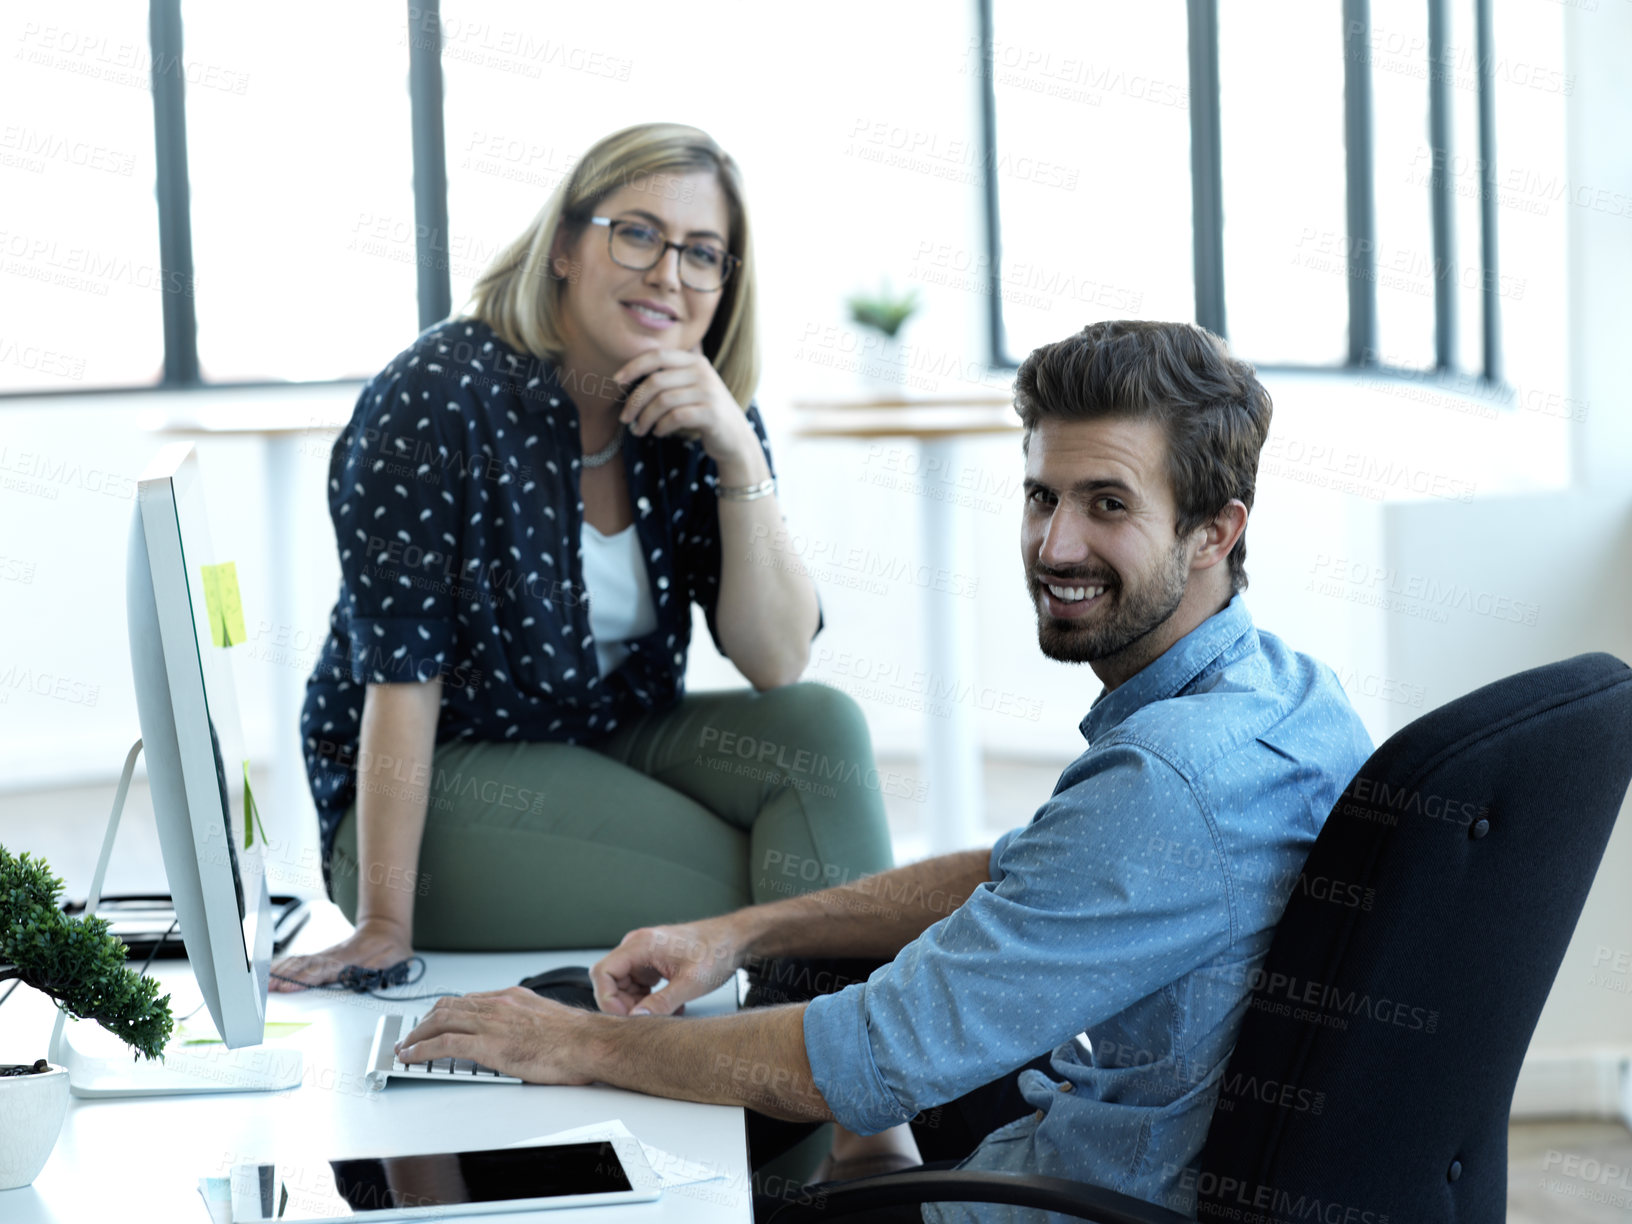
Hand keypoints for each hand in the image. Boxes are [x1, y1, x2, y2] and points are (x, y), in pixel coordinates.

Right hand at [269, 917, 411, 991]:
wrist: (386, 929)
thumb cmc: (390, 949)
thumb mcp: (393, 960)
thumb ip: (379, 969)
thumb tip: (364, 976)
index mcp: (350, 959)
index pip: (322, 971)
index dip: (303, 979)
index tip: (288, 986)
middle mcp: (334, 956)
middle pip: (305, 967)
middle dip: (284, 977)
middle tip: (266, 987)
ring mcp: (326, 955)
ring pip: (299, 962)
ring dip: (280, 971)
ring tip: (263, 980)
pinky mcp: (322, 956)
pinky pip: (300, 960)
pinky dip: (283, 964)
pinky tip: (271, 970)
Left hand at [395, 989, 596, 1083]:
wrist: (588, 1043)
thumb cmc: (577, 1039)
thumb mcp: (546, 1020)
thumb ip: (526, 1023)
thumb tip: (520, 1037)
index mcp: (513, 998)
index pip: (469, 999)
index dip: (447, 1011)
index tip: (437, 1020)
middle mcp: (498, 1004)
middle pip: (448, 1006)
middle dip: (425, 1021)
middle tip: (413, 1035)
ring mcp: (491, 1022)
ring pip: (440, 1021)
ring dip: (417, 1035)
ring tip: (406, 1048)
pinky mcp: (487, 1044)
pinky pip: (443, 1043)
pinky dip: (421, 1050)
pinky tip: (411, 1058)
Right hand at [592, 917, 745, 1016]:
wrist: (734, 940)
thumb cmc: (716, 951)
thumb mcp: (690, 983)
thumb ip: (662, 1003)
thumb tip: (636, 1020)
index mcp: (641, 944)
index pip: (602, 973)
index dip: (607, 1000)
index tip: (624, 1018)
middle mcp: (637, 946)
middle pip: (611, 982)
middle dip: (625, 1006)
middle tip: (647, 1021)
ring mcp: (644, 955)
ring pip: (623, 987)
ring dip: (638, 1006)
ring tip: (663, 1014)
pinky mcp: (652, 963)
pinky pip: (637, 986)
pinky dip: (648, 1001)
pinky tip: (669, 1007)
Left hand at [613, 348, 762, 473]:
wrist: (736, 438)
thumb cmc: (704, 412)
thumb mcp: (690, 387)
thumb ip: (669, 377)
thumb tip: (626, 378)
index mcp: (695, 361)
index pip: (658, 356)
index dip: (634, 366)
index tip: (617, 380)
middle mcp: (703, 372)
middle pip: (656, 381)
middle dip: (634, 401)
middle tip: (625, 418)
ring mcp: (709, 392)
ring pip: (663, 401)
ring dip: (645, 418)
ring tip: (639, 430)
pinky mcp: (711, 413)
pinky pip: (675, 417)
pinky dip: (661, 426)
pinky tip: (658, 432)